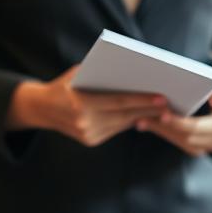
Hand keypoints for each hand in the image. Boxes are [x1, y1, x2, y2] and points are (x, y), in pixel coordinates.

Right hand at [8, 67, 166, 145]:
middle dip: (148, 110)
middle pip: (124, 115)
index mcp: (80, 103)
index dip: (142, 100)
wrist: (41, 108)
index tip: (162, 98)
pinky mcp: (90, 140)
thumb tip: (133, 71)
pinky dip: (130, 121)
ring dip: (143, 117)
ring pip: (122, 124)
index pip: (118, 101)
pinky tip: (145, 115)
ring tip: (162, 110)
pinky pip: (115, 129)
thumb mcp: (78, 72)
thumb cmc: (65, 84)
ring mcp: (87, 134)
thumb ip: (100, 72)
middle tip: (170, 105)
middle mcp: (83, 122)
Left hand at [135, 86, 211, 156]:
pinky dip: (162, 132)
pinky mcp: (195, 147)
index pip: (197, 127)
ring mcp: (205, 146)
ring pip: (178, 141)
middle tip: (144, 116)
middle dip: (165, 127)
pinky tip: (146, 123)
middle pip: (185, 137)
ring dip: (159, 131)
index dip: (180, 122)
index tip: (163, 114)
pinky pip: (177, 142)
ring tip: (141, 119)